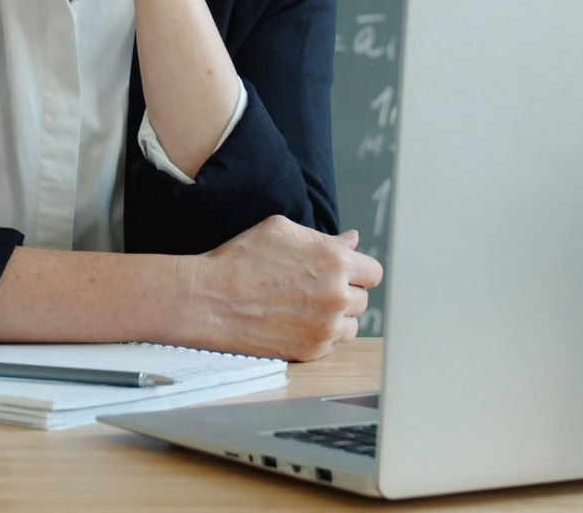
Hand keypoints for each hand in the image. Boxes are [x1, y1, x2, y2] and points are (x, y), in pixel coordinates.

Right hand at [179, 215, 383, 361]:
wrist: (209, 299)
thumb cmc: (241, 259)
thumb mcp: (281, 231)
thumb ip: (323, 237)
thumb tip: (352, 240)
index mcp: (335, 260)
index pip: (373, 272)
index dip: (358, 271)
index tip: (345, 274)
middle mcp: (337, 295)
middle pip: (363, 299)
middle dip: (345, 293)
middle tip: (315, 290)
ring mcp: (326, 327)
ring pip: (352, 325)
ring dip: (337, 318)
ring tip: (306, 309)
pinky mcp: (311, 350)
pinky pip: (332, 344)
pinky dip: (319, 335)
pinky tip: (295, 323)